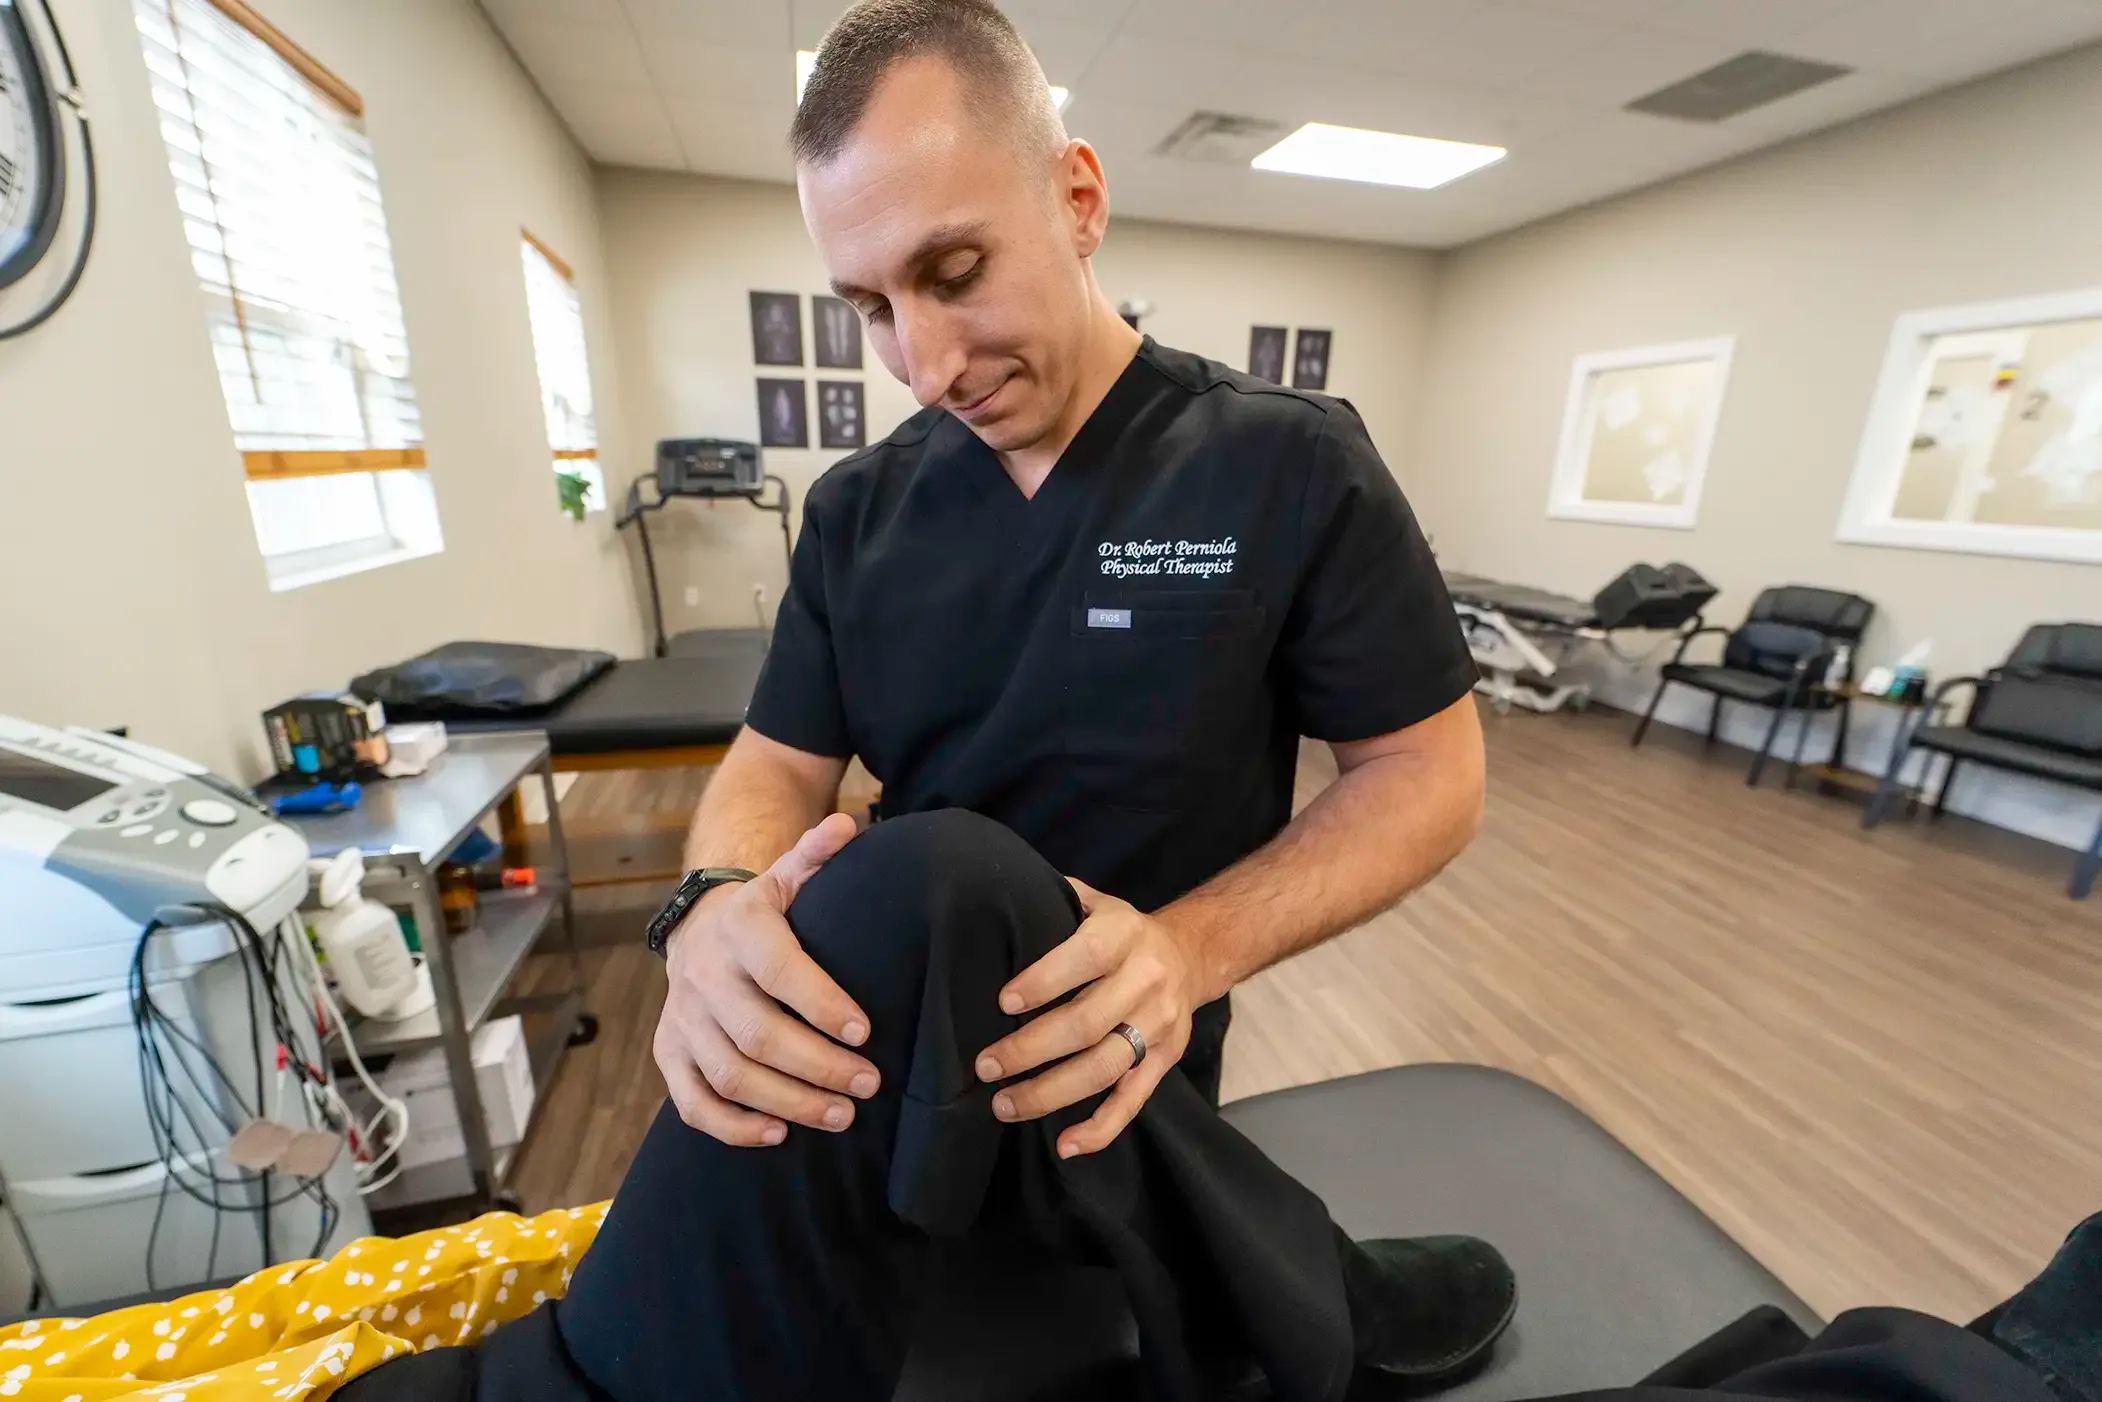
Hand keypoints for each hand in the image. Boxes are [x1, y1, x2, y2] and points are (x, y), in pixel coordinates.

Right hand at [653, 813, 880, 1145]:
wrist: (699, 927)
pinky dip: (734, 1126)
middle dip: (818, 1066)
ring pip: (730, 1074)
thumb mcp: (788, 877)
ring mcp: (683, 1018)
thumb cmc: (766, 912)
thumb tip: (850, 826)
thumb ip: (818, 854)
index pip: (780, 971)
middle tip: (868, 1084)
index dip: (821, 1004)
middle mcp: (704, 974)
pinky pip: (693, 1102)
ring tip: (842, 1115)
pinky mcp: (669, 1053)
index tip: (866, 1032)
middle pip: (758, 1034)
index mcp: (740, 928)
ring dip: (788, 1101)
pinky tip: (780, 1134)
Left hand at [973, 879, 1205, 1158]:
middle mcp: (1146, 980)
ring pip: (1104, 1068)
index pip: (1083, 958)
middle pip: (1087, 1023)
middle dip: (1031, 1049)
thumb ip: (1053, 901)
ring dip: (1051, 1093)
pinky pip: (1134, 1101)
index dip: (1043, 982)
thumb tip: (990, 902)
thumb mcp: (1094, 902)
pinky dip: (1101, 1129)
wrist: (1192, 954)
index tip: (1002, 1004)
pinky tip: (1064, 1144)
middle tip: (986, 1066)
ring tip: (1004, 1105)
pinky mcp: (1165, 1060)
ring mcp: (1159, 1025)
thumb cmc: (1119, 931)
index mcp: (1123, 935)